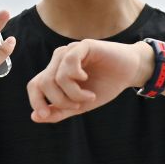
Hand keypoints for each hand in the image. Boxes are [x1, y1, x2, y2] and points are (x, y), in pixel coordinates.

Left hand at [26, 39, 153, 123]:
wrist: (129, 72)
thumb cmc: (105, 86)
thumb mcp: (81, 105)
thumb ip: (59, 111)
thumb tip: (34, 117)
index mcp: (56, 73)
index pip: (35, 85)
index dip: (36, 101)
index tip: (44, 115)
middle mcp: (59, 61)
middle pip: (43, 83)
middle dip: (59, 101)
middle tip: (79, 105)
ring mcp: (70, 51)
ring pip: (56, 77)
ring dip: (73, 93)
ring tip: (89, 96)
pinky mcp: (82, 46)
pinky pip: (69, 63)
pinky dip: (76, 77)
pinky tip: (86, 79)